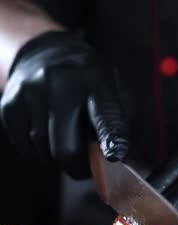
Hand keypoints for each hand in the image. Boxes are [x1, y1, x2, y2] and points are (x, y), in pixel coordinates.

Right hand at [0, 31, 128, 178]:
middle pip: (66, 147)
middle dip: (78, 167)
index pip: (105, 116)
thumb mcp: (114, 91)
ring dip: (57, 160)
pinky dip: (38, 153)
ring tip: (66, 145)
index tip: (115, 155)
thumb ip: (117, 124)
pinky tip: (47, 139)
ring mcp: (31, 93)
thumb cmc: (90, 83)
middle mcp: (60, 84)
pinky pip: (24, 147)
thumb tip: (115, 159)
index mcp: (96, 82)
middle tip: (84, 169)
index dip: (111, 139)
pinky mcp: (9, 105)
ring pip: (43, 150)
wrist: (47, 53)